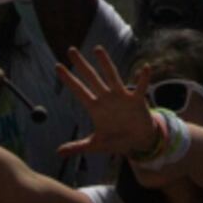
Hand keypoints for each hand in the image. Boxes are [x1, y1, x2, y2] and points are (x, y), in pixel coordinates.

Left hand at [52, 44, 167, 165]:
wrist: (138, 142)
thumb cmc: (116, 140)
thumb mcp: (95, 144)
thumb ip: (77, 147)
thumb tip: (58, 152)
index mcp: (95, 108)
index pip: (79, 91)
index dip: (69, 80)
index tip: (57, 66)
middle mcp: (106, 98)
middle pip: (91, 78)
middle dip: (81, 65)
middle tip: (71, 50)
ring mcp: (121, 97)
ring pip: (112, 76)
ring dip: (105, 63)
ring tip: (97, 50)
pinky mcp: (136, 100)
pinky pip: (140, 87)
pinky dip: (143, 78)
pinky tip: (145, 68)